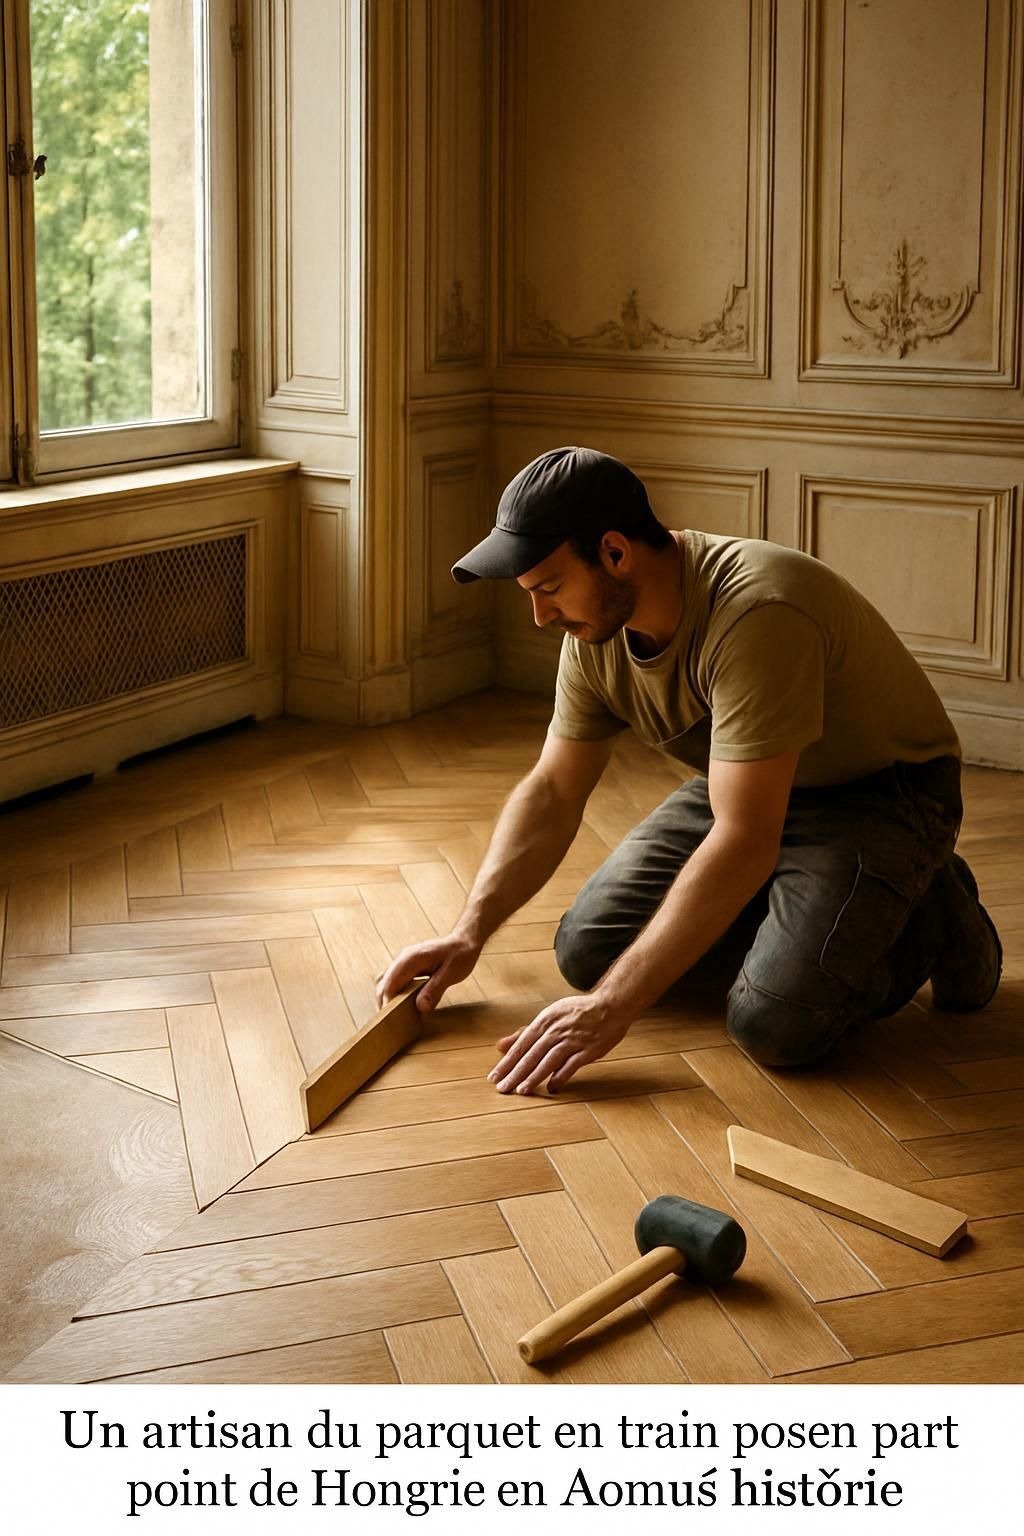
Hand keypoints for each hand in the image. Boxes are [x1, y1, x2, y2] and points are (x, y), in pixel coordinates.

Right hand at [375, 932, 480, 1012]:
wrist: (464, 941)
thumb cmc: (460, 955)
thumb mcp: (451, 973)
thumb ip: (435, 989)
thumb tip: (421, 1007)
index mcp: (410, 960)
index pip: (389, 984)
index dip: (387, 1004)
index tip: (391, 1021)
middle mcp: (402, 959)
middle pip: (383, 985)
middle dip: (385, 1004)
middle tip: (393, 1024)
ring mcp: (403, 962)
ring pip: (386, 983)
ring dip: (389, 998)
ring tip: (397, 1016)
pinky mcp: (407, 966)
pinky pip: (395, 981)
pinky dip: (395, 993)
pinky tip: (404, 1005)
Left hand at [488, 990, 633, 1094]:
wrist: (610, 1005)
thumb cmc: (576, 1013)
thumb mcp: (548, 1017)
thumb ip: (524, 1033)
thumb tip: (499, 1046)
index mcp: (544, 1021)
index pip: (521, 1045)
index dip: (507, 1062)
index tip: (494, 1077)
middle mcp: (556, 1030)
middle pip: (532, 1054)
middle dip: (515, 1073)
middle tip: (502, 1088)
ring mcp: (572, 1040)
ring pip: (548, 1061)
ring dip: (534, 1077)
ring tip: (521, 1091)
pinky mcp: (588, 1050)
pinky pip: (571, 1065)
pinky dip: (561, 1076)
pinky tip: (551, 1088)